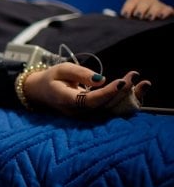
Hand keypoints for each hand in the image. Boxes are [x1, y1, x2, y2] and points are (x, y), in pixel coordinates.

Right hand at [22, 62, 150, 117]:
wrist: (42, 93)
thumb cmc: (52, 78)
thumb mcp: (62, 69)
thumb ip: (81, 73)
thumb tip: (102, 79)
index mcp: (66, 101)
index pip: (90, 101)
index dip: (107, 93)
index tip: (121, 81)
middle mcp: (77, 112)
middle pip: (104, 107)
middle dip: (122, 93)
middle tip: (134, 76)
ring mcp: (85, 116)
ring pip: (111, 111)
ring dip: (129, 98)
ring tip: (144, 83)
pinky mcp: (93, 115)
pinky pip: (111, 110)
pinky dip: (126, 100)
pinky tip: (137, 89)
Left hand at [121, 0, 173, 20]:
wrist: (151, 22)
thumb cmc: (138, 19)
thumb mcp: (130, 16)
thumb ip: (123, 14)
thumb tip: (109, 14)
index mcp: (137, 0)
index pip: (132, 0)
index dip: (128, 7)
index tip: (124, 15)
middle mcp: (148, 0)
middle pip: (144, 1)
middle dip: (140, 8)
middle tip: (137, 16)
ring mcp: (158, 4)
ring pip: (155, 4)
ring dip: (152, 11)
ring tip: (148, 18)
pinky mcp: (167, 10)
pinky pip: (167, 9)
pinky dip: (164, 12)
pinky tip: (160, 17)